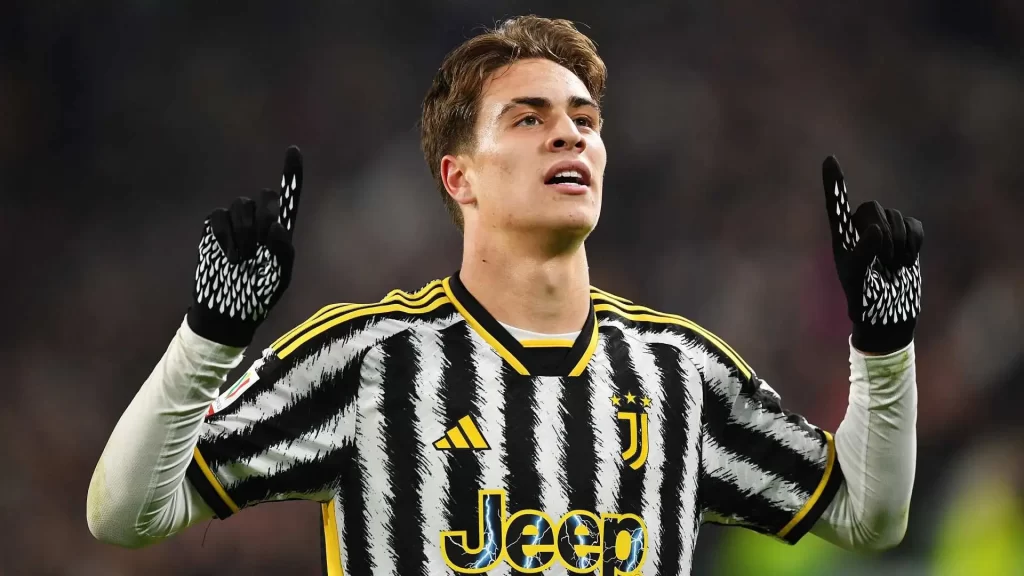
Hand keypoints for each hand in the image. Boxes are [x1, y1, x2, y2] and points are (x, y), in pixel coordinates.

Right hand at [187, 146, 303, 345]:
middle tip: (260, 245)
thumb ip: (283, 251)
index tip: (294, 149)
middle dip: (263, 217)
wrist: (228, 311)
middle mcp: (258, 222)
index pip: (288, 197)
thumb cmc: (259, 297)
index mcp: (280, 231)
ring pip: (241, 205)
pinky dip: (225, 236)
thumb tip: (276, 224)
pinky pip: (218, 216)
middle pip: (264, 197)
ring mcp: (235, 225)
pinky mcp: (213, 230)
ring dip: (244, 233)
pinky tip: (229, 256)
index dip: (292, 173)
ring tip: (243, 259)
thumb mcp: (280, 278)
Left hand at [822, 156, 922, 353]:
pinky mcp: (906, 236)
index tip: (830, 159)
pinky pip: (914, 225)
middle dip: (882, 234)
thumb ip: (864, 252)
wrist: (888, 312)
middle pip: (872, 209)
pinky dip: (914, 243)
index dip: (835, 182)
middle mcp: (861, 228)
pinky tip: (907, 260)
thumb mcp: (859, 277)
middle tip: (883, 261)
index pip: (836, 204)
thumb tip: (877, 229)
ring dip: (898, 245)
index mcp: (842, 236)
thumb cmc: (865, 298)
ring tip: (891, 266)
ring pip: (895, 218)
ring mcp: (885, 231)